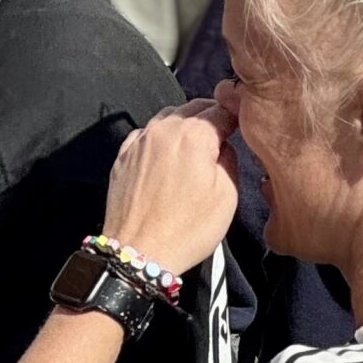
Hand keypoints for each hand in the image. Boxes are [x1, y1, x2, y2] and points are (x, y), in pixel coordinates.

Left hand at [103, 94, 240, 273]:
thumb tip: (224, 146)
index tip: (239, 128)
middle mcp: (166, 129)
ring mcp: (142, 140)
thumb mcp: (228, 197)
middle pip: (195, 107)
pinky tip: (165, 157)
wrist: (139, 254)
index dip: (234, 118)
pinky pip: (147, 133)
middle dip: (210, 117)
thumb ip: (231, 159)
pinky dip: (160, 138)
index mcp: (195, 135)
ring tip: (192, 148)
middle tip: (219, 138)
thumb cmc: (186, 230)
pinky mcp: (124, 155)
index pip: (223, 110)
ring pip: (169, 116)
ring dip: (184, 124)